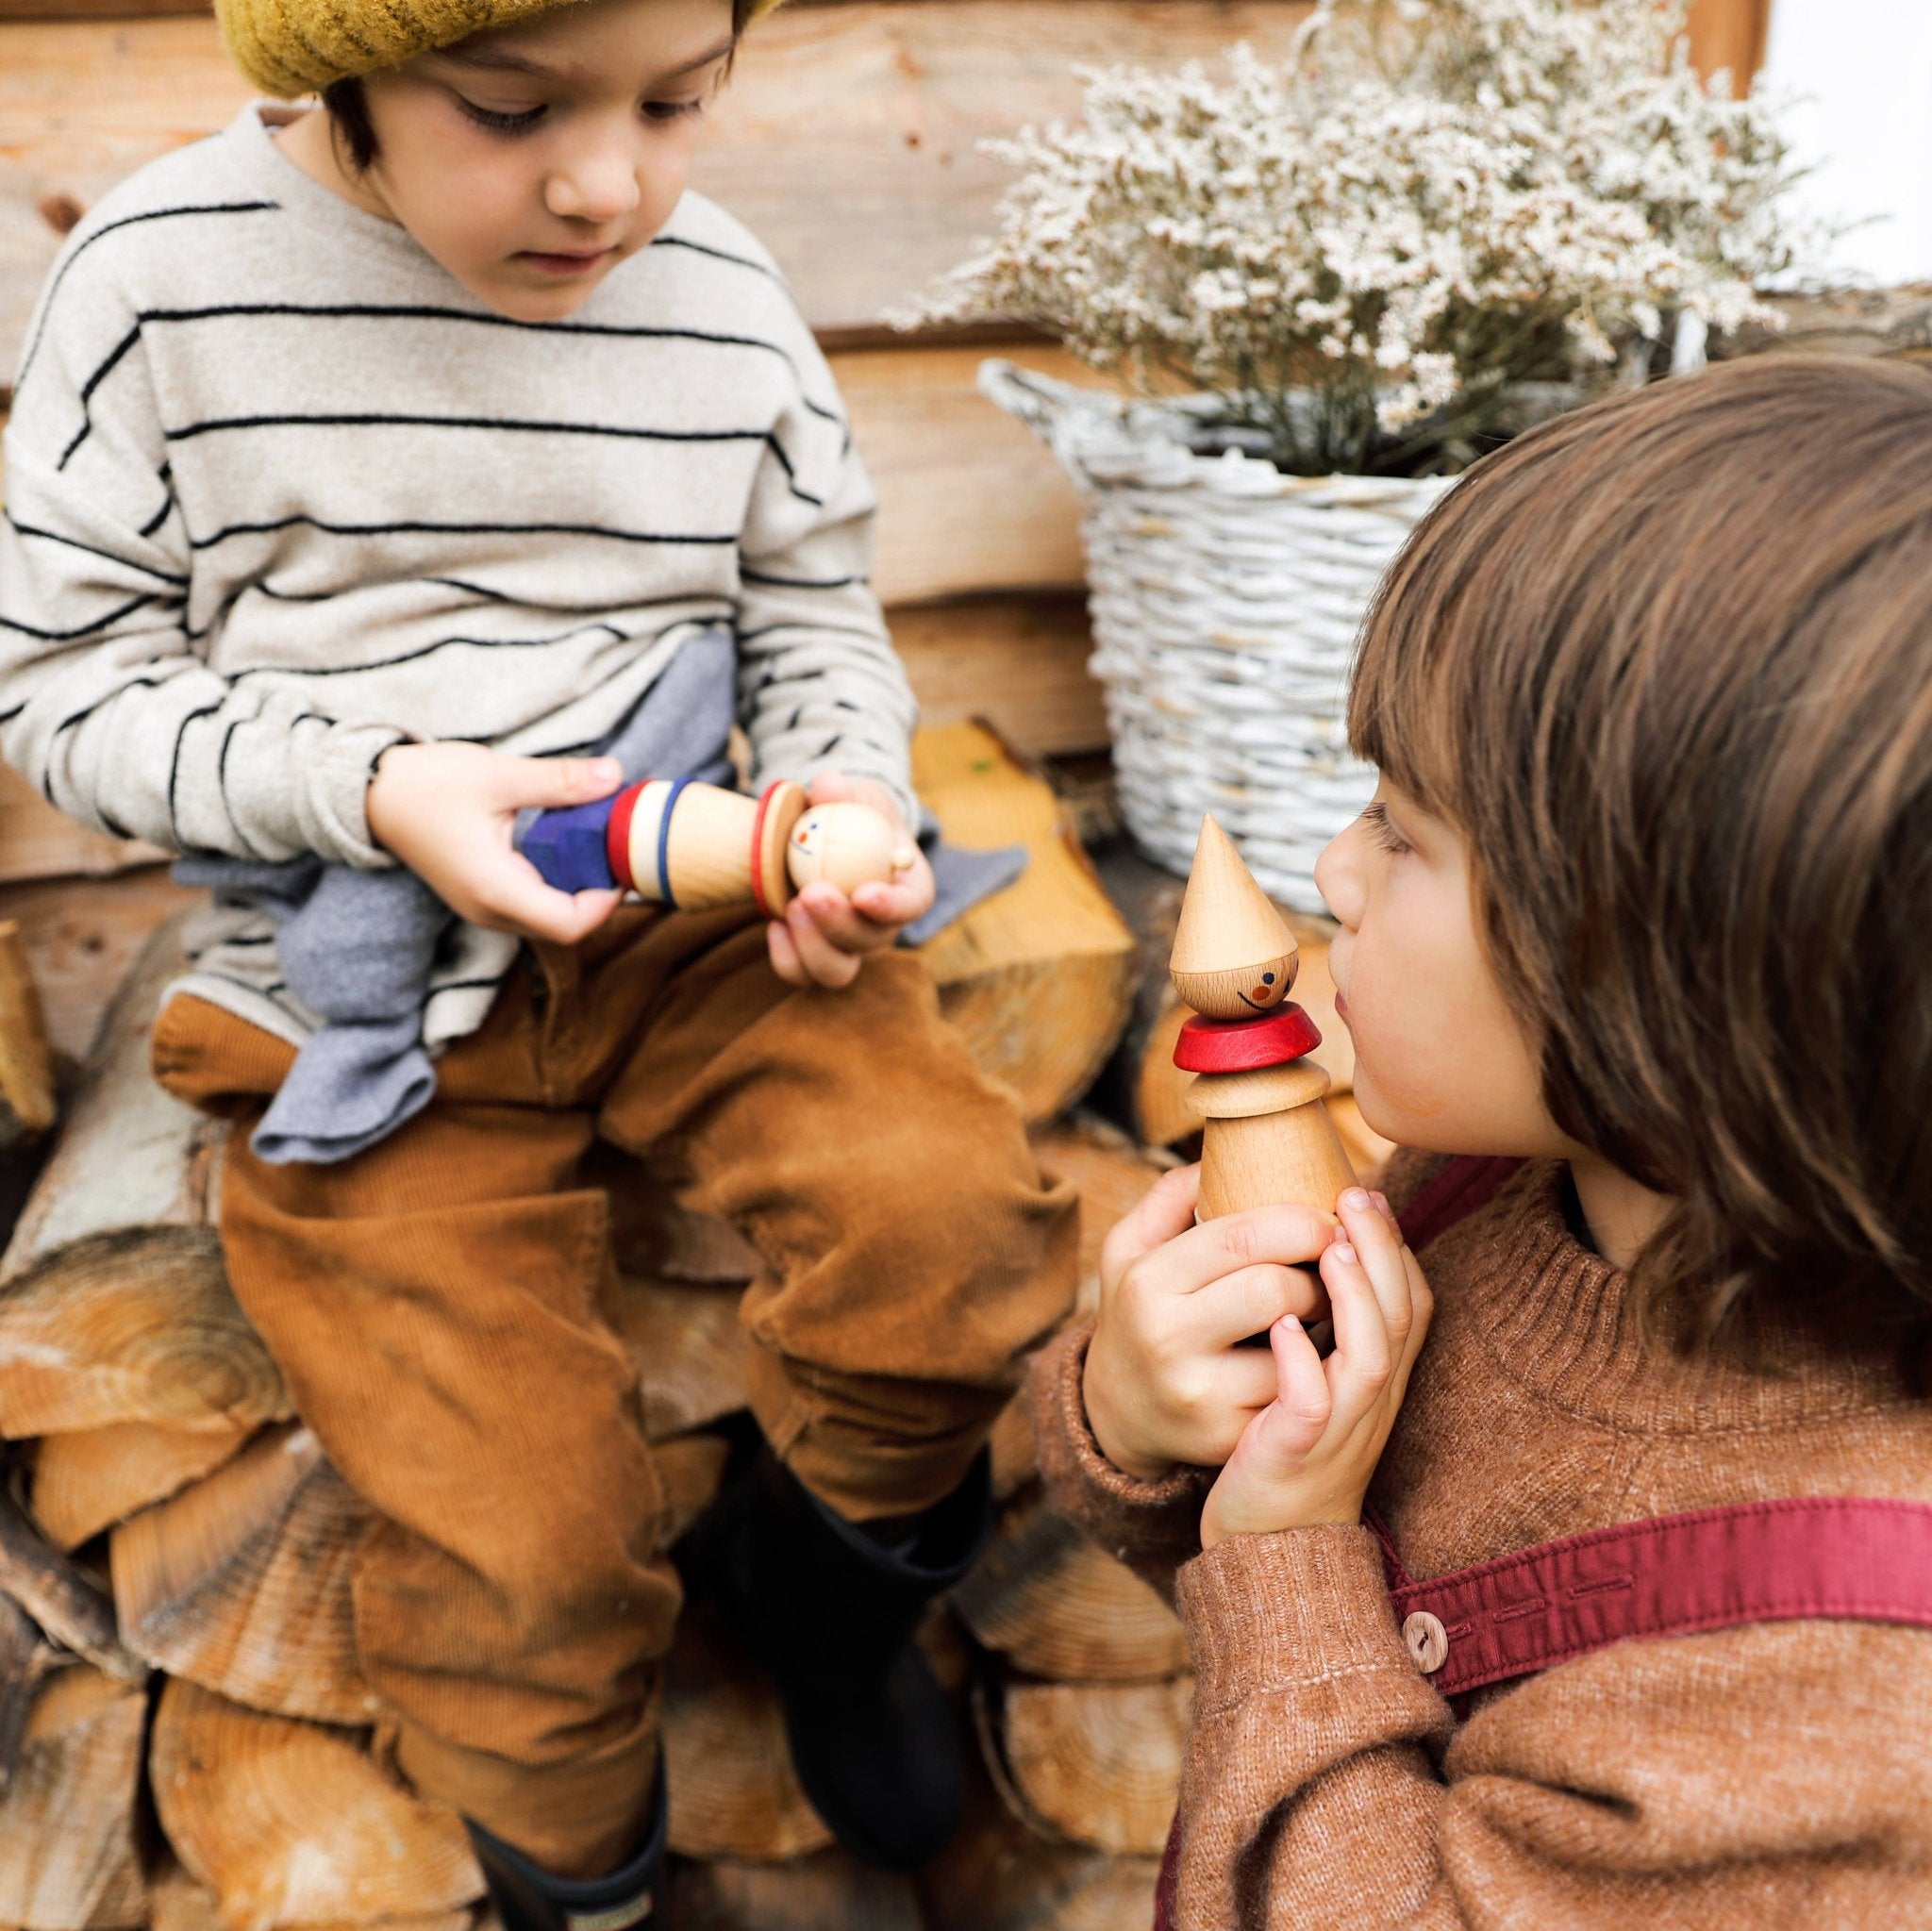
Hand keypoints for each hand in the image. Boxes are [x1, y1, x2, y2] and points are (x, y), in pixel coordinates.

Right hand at [366, 741, 624, 943]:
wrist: (373, 794)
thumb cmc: (428, 784)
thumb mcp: (499, 775)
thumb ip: (559, 782)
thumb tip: (615, 777)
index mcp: (495, 890)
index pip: (569, 925)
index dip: (607, 901)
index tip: (622, 862)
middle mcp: (490, 911)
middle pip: (565, 926)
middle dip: (598, 892)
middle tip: (617, 847)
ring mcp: (484, 908)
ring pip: (550, 917)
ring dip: (579, 888)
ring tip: (596, 843)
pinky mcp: (483, 897)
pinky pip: (533, 904)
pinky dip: (558, 882)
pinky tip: (568, 846)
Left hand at [767, 771, 933, 990]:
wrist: (826, 839)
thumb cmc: (851, 815)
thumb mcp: (852, 795)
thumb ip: (841, 792)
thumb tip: (827, 784)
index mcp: (908, 887)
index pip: (911, 905)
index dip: (891, 907)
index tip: (863, 893)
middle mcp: (883, 926)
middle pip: (871, 941)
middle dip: (840, 924)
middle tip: (811, 894)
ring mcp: (849, 947)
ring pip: (838, 971)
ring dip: (812, 948)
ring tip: (789, 908)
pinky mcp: (815, 955)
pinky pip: (802, 973)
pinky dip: (785, 957)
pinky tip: (772, 925)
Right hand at [1082, 1165, 1338, 1480]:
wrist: (1116, 1412)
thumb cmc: (1138, 1310)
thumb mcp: (1130, 1248)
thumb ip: (1173, 1194)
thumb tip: (1232, 1147)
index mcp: (1147, 1280)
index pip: (1241, 1237)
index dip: (1301, 1221)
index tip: (1329, 1216)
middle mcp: (1166, 1339)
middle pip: (1276, 1291)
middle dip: (1322, 1271)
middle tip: (1335, 1263)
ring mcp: (1199, 1395)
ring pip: (1298, 1348)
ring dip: (1329, 1322)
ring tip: (1327, 1303)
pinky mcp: (1228, 1438)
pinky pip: (1300, 1394)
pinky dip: (1318, 1367)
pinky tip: (1316, 1351)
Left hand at [1199, 1188, 1431, 1548]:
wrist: (1270, 1552)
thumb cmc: (1286, 1456)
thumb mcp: (1324, 1390)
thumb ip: (1333, 1337)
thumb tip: (1321, 1263)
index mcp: (1377, 1382)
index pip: (1413, 1306)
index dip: (1396, 1250)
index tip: (1367, 1196)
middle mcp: (1370, 1402)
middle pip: (1401, 1318)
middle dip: (1382, 1251)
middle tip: (1354, 1194)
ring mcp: (1338, 1429)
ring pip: (1370, 1357)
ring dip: (1355, 1297)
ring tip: (1329, 1246)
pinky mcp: (1296, 1453)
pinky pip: (1310, 1405)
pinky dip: (1302, 1362)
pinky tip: (1282, 1326)